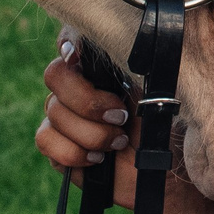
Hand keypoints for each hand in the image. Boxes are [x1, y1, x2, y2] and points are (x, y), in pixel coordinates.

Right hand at [35, 31, 213, 213]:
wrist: (165, 175)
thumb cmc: (167, 129)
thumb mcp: (161, 93)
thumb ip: (140, 67)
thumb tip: (126, 47)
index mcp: (102, 65)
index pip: (71, 39)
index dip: (69, 42)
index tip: (78, 56)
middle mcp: (78, 85)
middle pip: (55, 75)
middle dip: (88, 100)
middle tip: (122, 116)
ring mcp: (63, 115)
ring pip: (53, 112)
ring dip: (92, 133)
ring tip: (120, 143)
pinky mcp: (57, 145)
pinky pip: (46, 141)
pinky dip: (73, 152)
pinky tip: (98, 159)